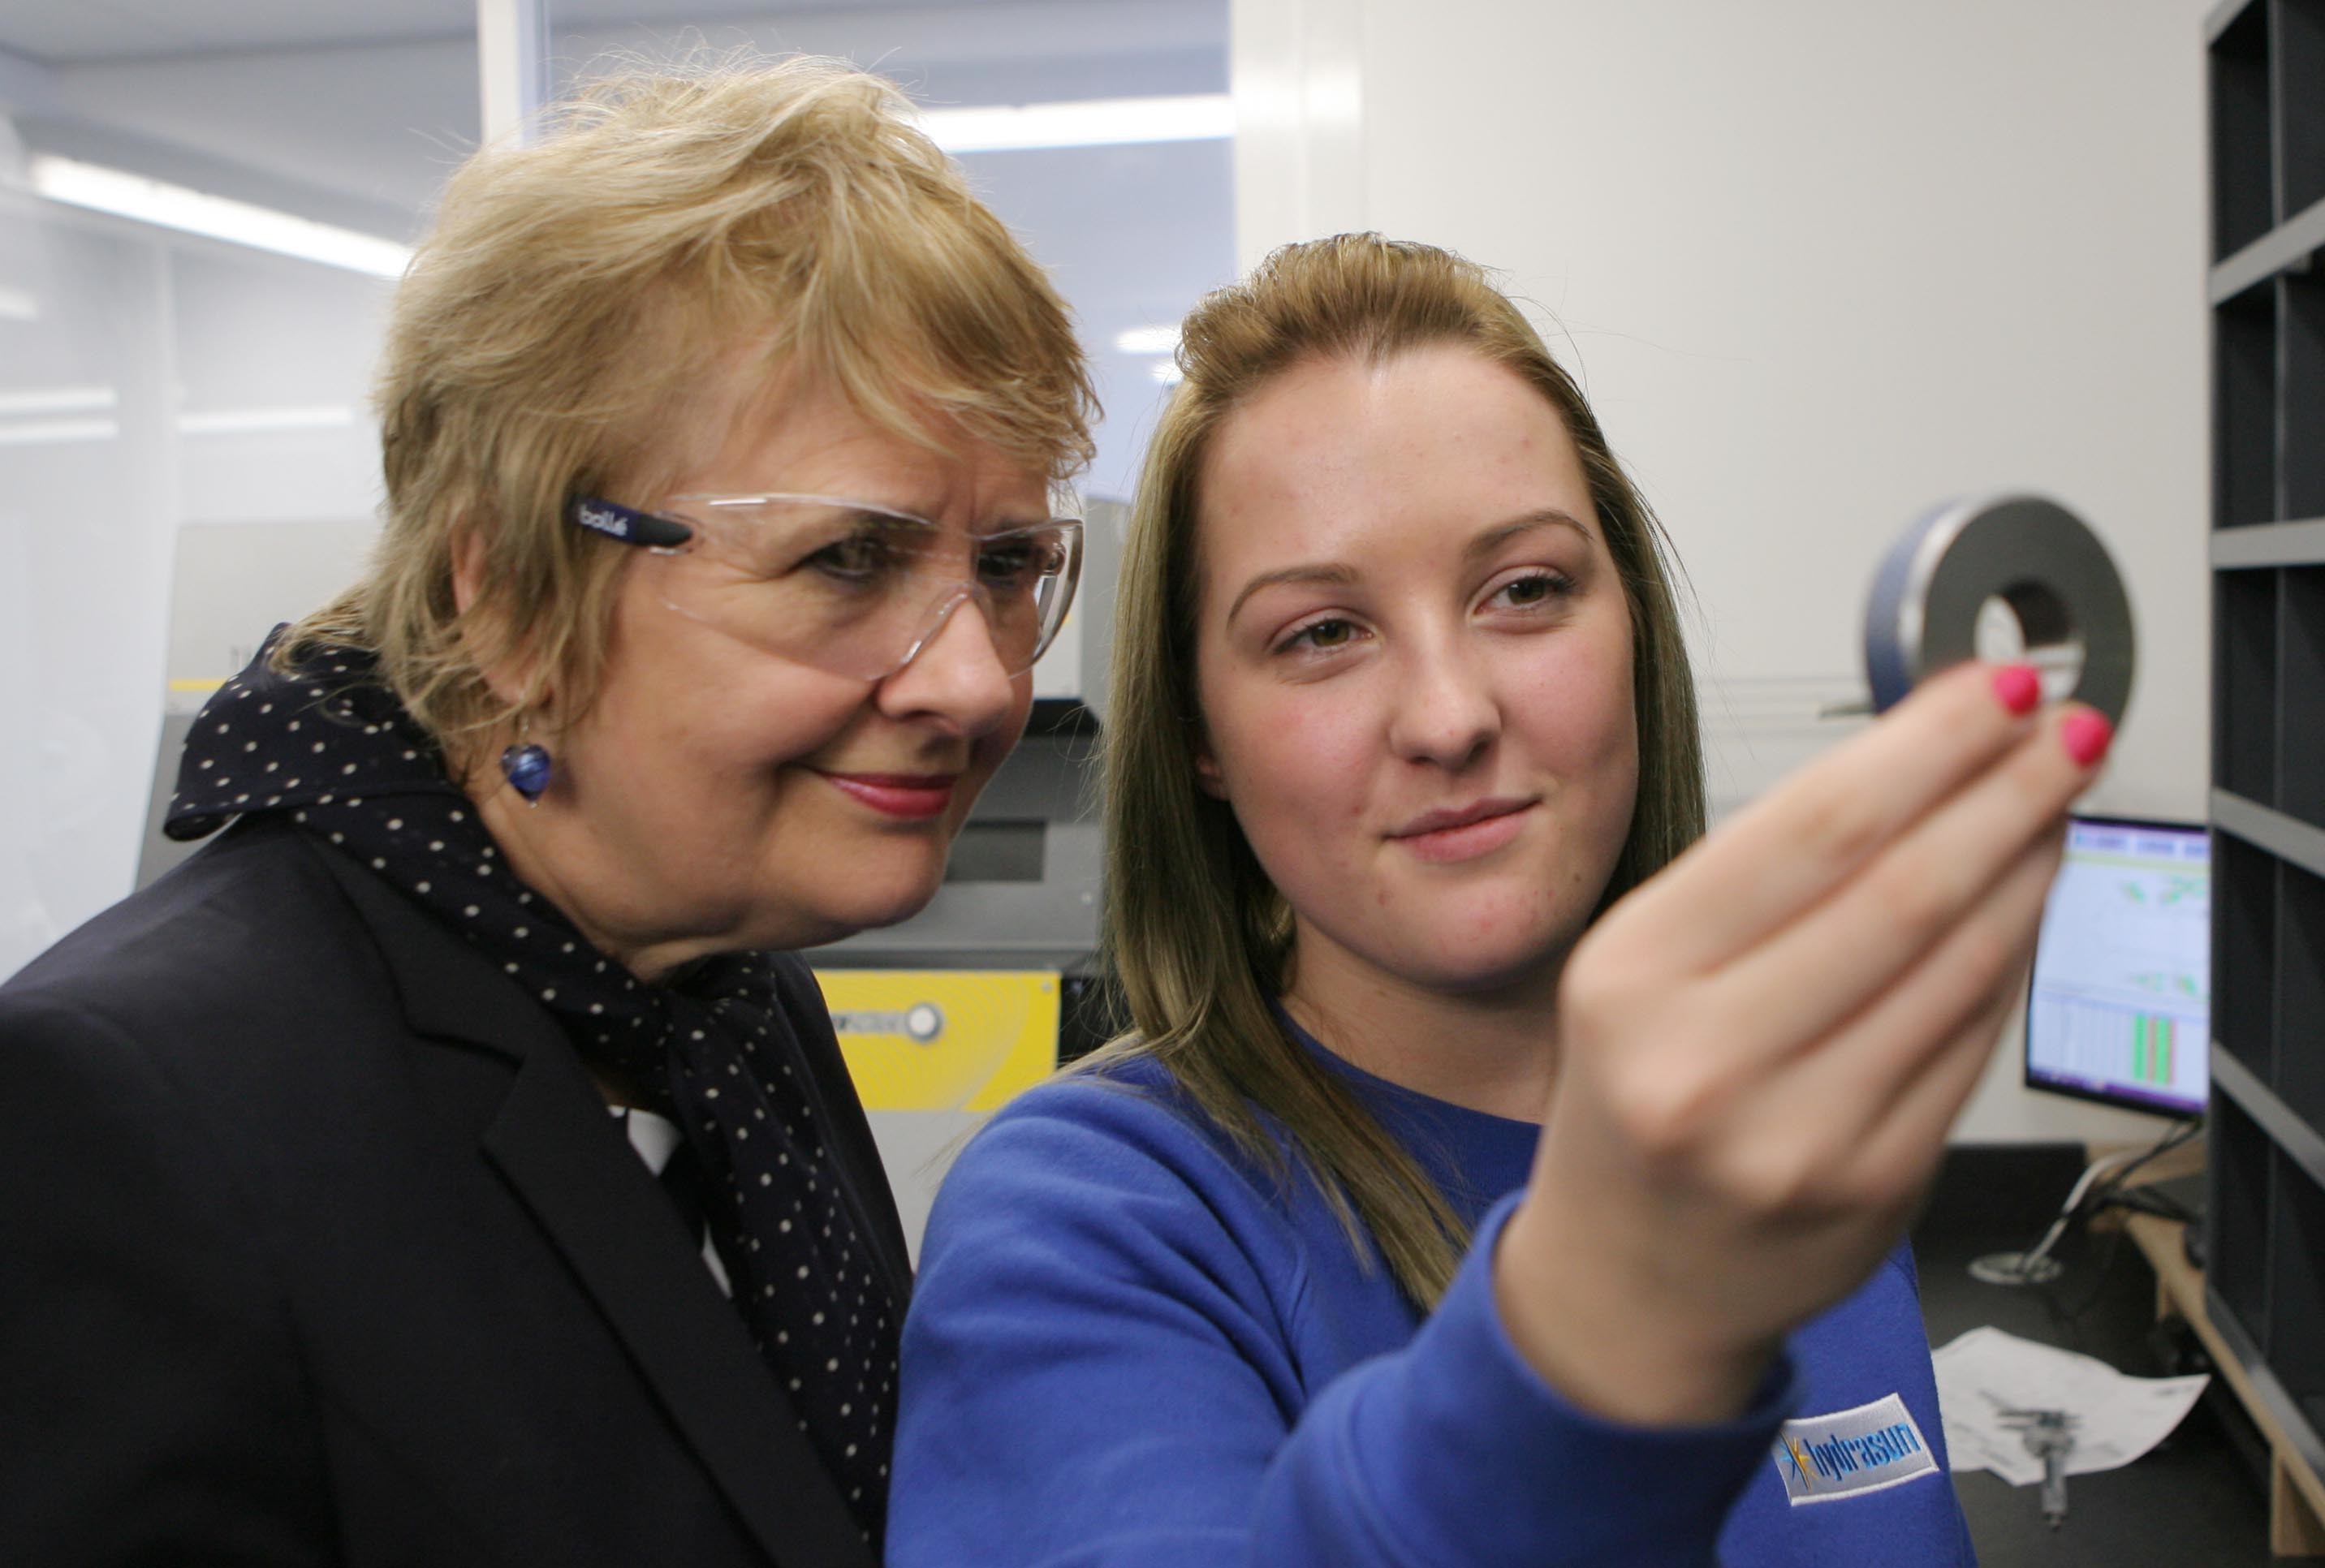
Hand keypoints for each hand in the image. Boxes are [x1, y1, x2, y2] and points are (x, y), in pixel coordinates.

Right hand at [1494, 663, 2109, 1424]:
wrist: (1625, 1286)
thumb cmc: (1635, 1110)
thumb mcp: (1635, 979)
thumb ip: (1757, 890)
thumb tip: (1920, 772)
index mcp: (1632, 977)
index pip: (1806, 833)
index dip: (1921, 751)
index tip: (1986, 697)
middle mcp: (1705, 1059)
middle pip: (1896, 890)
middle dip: (2000, 791)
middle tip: (2062, 728)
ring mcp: (1796, 1134)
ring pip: (1953, 968)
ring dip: (2027, 867)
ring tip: (2057, 802)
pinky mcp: (1874, 1188)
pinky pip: (1970, 1048)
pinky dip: (2014, 960)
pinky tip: (2029, 904)